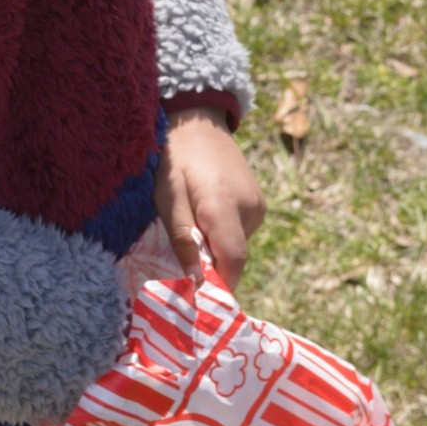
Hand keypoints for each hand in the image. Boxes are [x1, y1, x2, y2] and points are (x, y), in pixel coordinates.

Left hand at [153, 107, 264, 291]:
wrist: (199, 122)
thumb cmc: (176, 159)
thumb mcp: (167, 197)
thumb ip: (182, 238)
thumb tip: (197, 282)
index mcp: (224, 205)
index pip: (232, 260)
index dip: (219, 287)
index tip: (200, 303)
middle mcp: (249, 209)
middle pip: (233, 256)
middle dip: (210, 267)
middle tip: (183, 262)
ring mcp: (258, 206)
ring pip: (236, 246)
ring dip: (214, 248)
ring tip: (191, 225)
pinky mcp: (258, 204)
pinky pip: (239, 232)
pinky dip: (222, 235)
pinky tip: (204, 216)